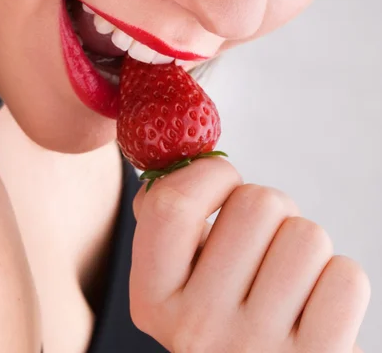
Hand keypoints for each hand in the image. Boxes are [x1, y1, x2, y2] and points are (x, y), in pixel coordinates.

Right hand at [131, 157, 369, 352]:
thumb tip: (176, 165)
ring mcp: (256, 347)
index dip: (209, 174)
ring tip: (289, 279)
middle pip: (257, 204)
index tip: (225, 181)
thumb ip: (167, 223)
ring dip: (305, 247)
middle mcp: (197, 327)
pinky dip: (338, 280)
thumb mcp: (176, 280)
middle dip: (271, 209)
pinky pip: (347, 278)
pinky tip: (315, 305)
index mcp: (153, 298)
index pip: (173, 205)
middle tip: (264, 241)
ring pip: (307, 236)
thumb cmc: (224, 317)